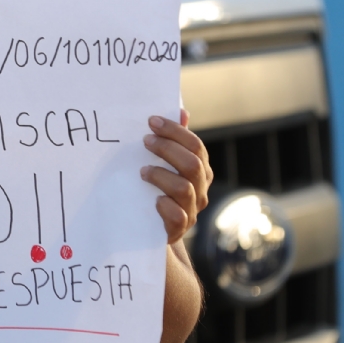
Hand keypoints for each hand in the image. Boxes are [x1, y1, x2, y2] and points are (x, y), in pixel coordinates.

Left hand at [141, 111, 211, 243]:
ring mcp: (191, 210)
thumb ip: (175, 141)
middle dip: (168, 148)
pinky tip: (153, 199)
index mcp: (200, 171)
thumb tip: (181, 111)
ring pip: (184, 188)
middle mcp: (200, 190)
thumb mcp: (165, 164)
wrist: (152, 231)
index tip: (152, 121)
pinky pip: (177, 216)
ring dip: (161, 175)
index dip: (175, 131)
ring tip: (142, 171)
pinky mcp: (178, 229)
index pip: (195, 146)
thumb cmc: (158, 190)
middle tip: (145, 141)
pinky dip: (164, 205)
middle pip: (192, 164)